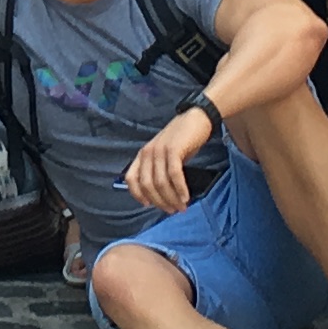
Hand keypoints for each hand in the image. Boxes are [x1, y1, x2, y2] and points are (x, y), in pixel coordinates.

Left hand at [124, 101, 216, 215]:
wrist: (196, 118)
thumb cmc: (182, 140)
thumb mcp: (164, 155)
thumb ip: (158, 170)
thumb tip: (159, 196)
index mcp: (142, 155)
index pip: (131, 179)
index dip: (138, 194)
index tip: (149, 205)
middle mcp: (147, 152)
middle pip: (147, 185)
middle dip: (159, 202)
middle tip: (172, 210)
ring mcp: (159, 150)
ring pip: (160, 183)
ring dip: (171, 199)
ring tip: (181, 207)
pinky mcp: (173, 149)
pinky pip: (174, 175)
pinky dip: (179, 189)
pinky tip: (186, 197)